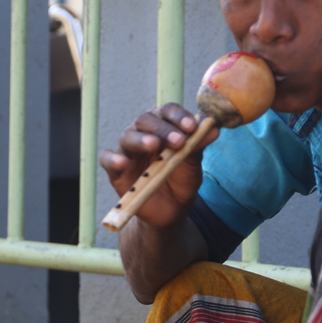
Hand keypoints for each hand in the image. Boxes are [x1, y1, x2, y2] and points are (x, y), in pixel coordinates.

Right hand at [99, 103, 218, 228]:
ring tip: (153, 145)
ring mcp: (128, 151)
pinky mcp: (116, 171)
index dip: (178, 116)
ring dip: (141, 139)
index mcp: (163, 127)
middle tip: (178, 141)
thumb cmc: (181, 181)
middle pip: (146, 120)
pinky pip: (107, 160)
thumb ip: (198, 146)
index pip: (167, 112)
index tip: (192, 127)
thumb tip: (214, 129)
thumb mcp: (193, 164)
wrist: (172, 210)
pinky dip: (113, 159)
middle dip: (163, 129)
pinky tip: (123, 162)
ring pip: (127, 136)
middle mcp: (143, 134)